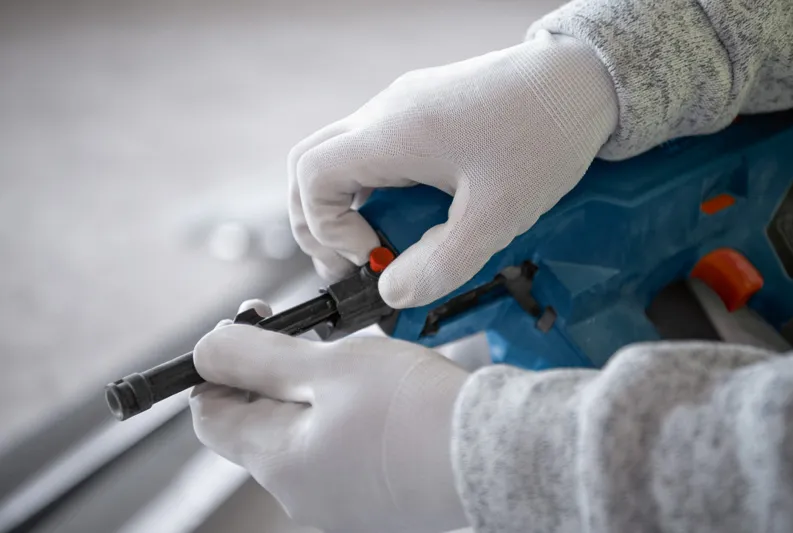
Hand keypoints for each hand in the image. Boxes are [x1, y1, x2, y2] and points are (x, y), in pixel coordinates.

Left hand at [190, 300, 469, 532]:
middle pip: (258, 424)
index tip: (246, 331)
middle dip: (272, 374)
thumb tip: (207, 351)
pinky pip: (337, 451)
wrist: (496, 454)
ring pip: (302, 434)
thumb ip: (258, 358)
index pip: (212, 414)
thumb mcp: (329, 367)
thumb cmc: (418, 412)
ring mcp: (338, 502)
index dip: (219, 367)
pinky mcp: (371, 498)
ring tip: (352, 367)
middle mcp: (301, 494)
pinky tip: (377, 398)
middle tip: (306, 338)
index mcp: (280, 464)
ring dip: (311, 394)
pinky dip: (343, 418)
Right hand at [289, 30, 617, 307]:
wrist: (583, 77)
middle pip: (310, 164)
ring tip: (387, 243)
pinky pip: (377, 150)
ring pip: (343, 157)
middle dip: (320, 220)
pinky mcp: (423, 110)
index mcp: (392, 133)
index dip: (326, 228)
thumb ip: (442, 263)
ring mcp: (402, 107)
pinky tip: (418, 213)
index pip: (312, 178)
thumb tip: (393, 294)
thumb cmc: (545, 133)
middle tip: (355, 260)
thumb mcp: (497, 214)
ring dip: (351, 205)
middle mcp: (386, 113)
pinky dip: (378, 188)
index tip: (372, 255)